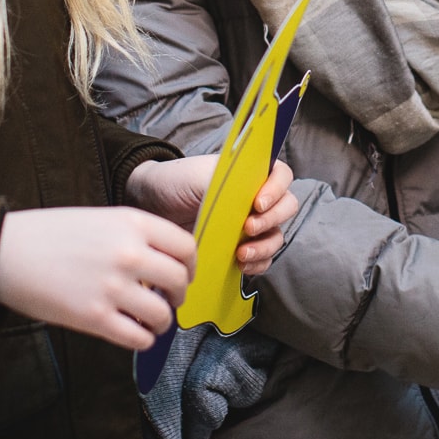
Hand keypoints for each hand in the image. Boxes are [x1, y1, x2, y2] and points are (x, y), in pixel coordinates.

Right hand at [0, 206, 194, 350]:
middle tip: (169, 301)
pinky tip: (133, 333)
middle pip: (179, 280)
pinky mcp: (95, 317)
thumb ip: (133, 236)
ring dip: (161, 322)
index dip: (190, 265)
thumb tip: (162, 263)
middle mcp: (129, 252)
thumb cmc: (48, 234)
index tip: (184, 274)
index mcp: (132, 222)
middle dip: (178, 295)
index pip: (185, 246)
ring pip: (163, 314)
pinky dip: (142, 340)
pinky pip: (139, 338)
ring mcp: (113, 286)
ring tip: (149, 321)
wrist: (5, 252)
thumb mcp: (100, 218)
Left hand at [124, 156, 298, 275]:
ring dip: (265, 247)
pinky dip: (258, 263)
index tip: (258, 203)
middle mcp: (257, 197)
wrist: (152, 205)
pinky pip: (263, 259)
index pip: (282, 176)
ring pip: (276, 236)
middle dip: (272, 220)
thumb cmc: (178, 182)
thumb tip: (250, 200)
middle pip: (286, 207)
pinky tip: (242, 265)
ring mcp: (250, 224)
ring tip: (242, 253)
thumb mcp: (202, 176)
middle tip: (247, 228)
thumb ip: (230, 184)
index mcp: (251, 172)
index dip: (277, 189)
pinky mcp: (240, 247)